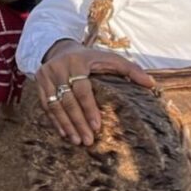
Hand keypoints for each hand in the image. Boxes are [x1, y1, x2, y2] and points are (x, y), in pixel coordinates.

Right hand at [36, 43, 154, 145]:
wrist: (61, 49)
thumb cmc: (92, 58)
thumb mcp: (111, 59)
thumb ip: (131, 70)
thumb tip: (152, 84)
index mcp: (77, 62)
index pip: (82, 89)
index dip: (89, 109)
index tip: (97, 126)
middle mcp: (58, 68)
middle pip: (68, 100)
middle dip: (78, 122)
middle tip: (88, 140)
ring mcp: (45, 76)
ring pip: (55, 105)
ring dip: (66, 125)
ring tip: (77, 141)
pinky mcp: (38, 84)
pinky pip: (45, 106)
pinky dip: (56, 121)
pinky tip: (64, 134)